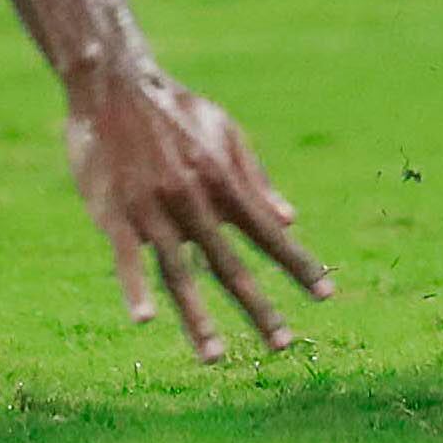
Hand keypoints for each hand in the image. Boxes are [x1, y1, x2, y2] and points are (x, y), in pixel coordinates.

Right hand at [62, 61, 332, 361]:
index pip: (270, 234)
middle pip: (230, 265)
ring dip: (199, 319)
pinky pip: (127, 259)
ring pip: (180, 274)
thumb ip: (256, 180)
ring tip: (215, 357)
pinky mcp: (115, 213)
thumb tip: (291, 220)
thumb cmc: (176, 110)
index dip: (298, 266)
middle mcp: (195, 200)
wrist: (115, 84)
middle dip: (259, 307)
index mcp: (224, 181)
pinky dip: (136, 289)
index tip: (326, 296)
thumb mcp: (226, 133)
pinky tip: (146, 319)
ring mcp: (154, 209)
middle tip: (284, 346)